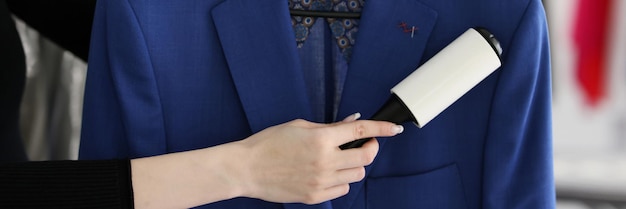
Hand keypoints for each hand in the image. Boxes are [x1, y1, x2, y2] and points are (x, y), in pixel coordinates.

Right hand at [235, 115, 402, 203]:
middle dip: (369, 148)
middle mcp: (325, 161)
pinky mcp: (315, 196)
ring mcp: (321, 181)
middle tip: (363, 143)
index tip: (394, 128)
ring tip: (341, 159)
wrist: (247, 169)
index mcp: (321, 139)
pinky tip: (328, 173)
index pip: (361, 131)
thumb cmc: (269, 143)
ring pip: (356, 175)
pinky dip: (341, 181)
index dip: (382, 128)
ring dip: (355, 165)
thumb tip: (352, 122)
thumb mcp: (300, 126)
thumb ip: (329, 126)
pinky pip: (342, 190)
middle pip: (365, 157)